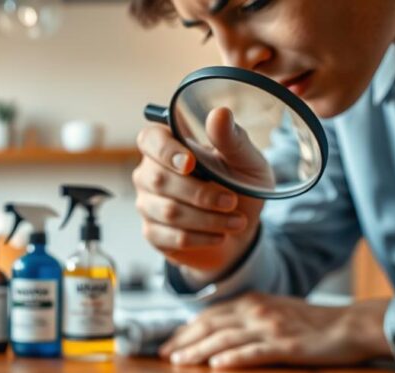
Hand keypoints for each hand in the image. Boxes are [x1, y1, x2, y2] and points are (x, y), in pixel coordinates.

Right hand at [134, 108, 272, 280]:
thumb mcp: (246, 161)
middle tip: (231, 201)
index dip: (165, 150)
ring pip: (168, 212)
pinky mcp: (153, 233)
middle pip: (158, 180)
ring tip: (237, 221)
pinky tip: (220, 235)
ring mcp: (148, 204)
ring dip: (208, 219)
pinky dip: (202, 238)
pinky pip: (171, 237)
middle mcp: (150, 173)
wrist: (242, 228)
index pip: (150, 139)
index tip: (190, 163)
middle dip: (200, 194)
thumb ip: (231, 139)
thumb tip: (220, 113)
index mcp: (169, 147)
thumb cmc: (241, 187)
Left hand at [159, 293, 392, 367]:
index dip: (185, 330)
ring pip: (226, 340)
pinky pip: (255, 352)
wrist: (352, 325)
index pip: (209, 316)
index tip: (168, 345)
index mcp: (252, 301)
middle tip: (163, 356)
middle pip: (210, 326)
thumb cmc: (313, 323)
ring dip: (199, 351)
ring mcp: (272, 329)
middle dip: (184, 341)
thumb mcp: (275, 310)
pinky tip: (217, 367)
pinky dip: (234, 359)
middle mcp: (257, 311)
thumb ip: (246, 317)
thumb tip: (216, 330)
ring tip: (179, 363)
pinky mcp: (288, 347)